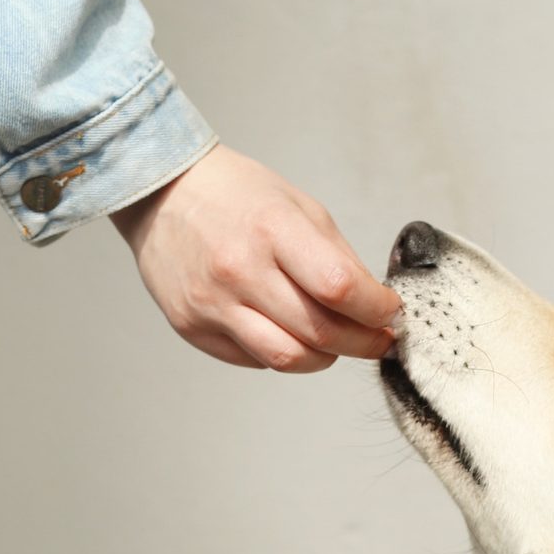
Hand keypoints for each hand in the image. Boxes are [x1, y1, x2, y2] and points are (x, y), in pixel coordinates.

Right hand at [111, 144, 400, 370]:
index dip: (377, 310)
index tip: (391, 313)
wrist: (162, 193)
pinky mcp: (193, 328)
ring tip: (337, 342)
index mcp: (272, 229)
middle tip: (380, 339)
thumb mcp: (301, 208)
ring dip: (326, 358)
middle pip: (321, 333)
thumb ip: (340, 260)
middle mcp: (239, 270)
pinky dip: (285, 354)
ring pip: (289, 359)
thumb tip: (375, 306)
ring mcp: (212, 304)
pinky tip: (289, 332)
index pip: (340, 288)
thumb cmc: (237, 197)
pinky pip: (256, 360)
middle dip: (364, 343)